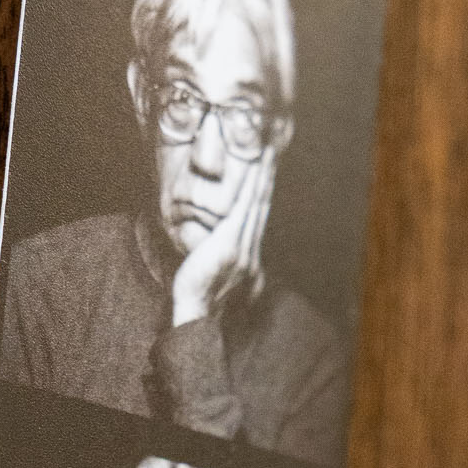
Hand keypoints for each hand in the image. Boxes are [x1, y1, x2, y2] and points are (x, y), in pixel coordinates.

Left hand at [172, 146, 276, 327]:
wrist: (196, 321)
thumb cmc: (198, 305)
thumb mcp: (214, 286)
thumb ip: (222, 271)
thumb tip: (231, 268)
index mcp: (247, 260)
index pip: (255, 217)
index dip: (262, 190)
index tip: (265, 166)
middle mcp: (250, 252)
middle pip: (260, 204)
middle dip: (266, 175)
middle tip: (271, 146)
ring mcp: (242, 249)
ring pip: (254, 202)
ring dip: (261, 174)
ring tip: (265, 148)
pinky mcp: (230, 246)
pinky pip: (242, 208)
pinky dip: (248, 185)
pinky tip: (251, 166)